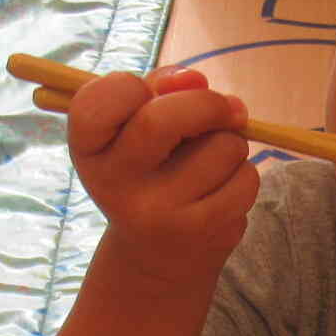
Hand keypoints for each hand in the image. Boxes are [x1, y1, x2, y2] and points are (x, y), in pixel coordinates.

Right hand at [67, 66, 258, 295]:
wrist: (156, 256)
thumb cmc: (149, 171)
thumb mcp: (136, 129)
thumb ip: (160, 90)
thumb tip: (196, 80)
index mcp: (90, 152)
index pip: (96, 101)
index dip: (130, 85)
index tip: (147, 95)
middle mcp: (116, 185)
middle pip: (163, 120)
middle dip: (207, 104)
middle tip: (222, 109)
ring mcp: (160, 213)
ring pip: (222, 146)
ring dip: (232, 141)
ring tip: (212, 161)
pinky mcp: (203, 230)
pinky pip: (245, 178)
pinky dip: (244, 173)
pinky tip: (222, 188)